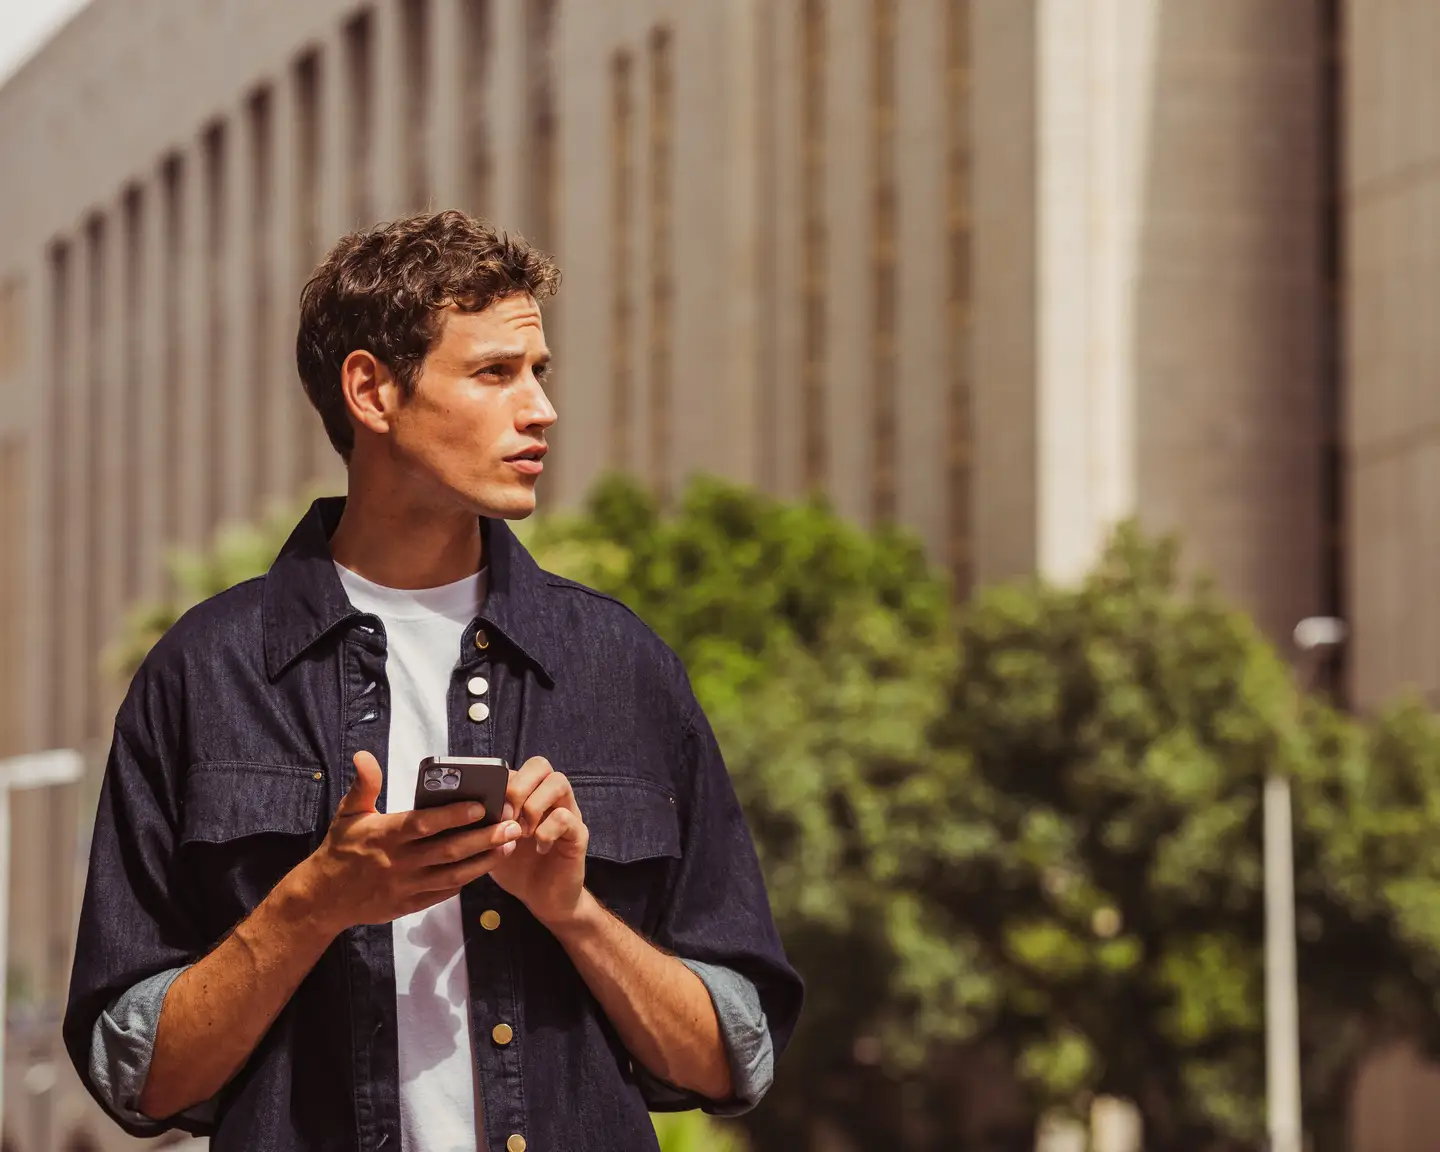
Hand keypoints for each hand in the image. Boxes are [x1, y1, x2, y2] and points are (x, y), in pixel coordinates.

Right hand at [294, 751, 522, 933]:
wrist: (323, 898)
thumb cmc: (340, 849)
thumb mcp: (348, 813)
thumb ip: (364, 785)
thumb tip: (365, 755)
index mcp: (386, 835)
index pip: (424, 824)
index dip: (453, 816)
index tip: (480, 807)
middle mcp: (399, 862)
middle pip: (448, 851)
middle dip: (484, 838)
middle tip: (513, 825)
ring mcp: (407, 886)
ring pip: (453, 875)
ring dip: (485, 860)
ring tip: (510, 845)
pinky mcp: (410, 904)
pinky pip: (445, 892)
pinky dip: (467, 879)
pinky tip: (487, 865)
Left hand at [490, 756, 589, 926]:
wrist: (543, 899)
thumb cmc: (517, 868)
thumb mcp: (492, 842)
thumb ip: (483, 822)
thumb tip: (461, 806)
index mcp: (528, 795)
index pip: (517, 766)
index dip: (500, 780)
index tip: (486, 806)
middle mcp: (550, 798)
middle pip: (540, 765)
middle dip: (517, 787)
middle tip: (505, 817)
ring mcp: (567, 812)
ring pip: (558, 782)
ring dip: (534, 805)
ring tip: (522, 832)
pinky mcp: (578, 833)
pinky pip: (566, 817)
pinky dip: (547, 831)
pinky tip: (539, 847)